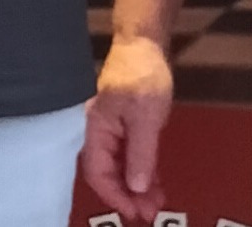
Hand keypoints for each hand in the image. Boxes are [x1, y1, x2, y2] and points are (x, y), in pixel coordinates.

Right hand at [83, 33, 173, 221]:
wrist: (145, 42)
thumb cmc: (142, 76)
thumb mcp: (146, 117)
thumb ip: (140, 154)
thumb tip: (135, 187)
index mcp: (95, 128)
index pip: (97, 172)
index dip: (114, 195)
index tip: (135, 212)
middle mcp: (99, 132)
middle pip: (108, 172)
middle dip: (128, 195)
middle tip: (151, 212)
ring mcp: (113, 128)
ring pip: (120, 165)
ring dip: (136, 186)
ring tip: (157, 203)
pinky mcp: (126, 124)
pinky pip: (130, 154)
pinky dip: (141, 169)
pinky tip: (154, 183)